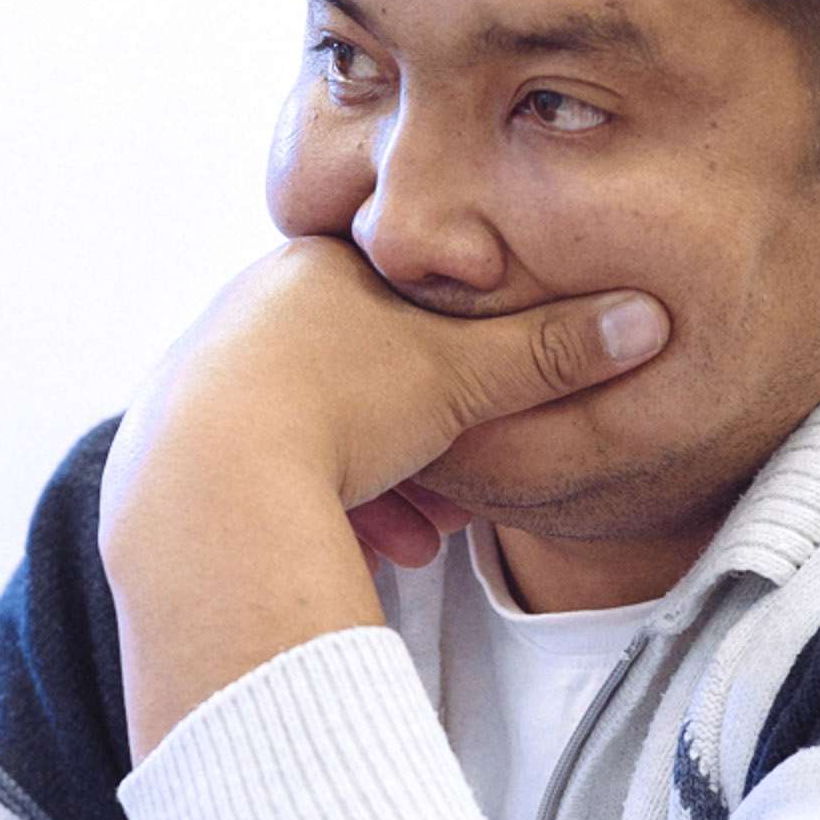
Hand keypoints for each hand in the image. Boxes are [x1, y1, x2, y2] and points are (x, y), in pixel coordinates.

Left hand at [99, 239, 669, 753]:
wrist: (210, 486)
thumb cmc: (340, 408)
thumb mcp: (466, 377)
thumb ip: (554, 351)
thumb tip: (646, 320)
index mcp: (313, 266)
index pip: (406, 298)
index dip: (461, 359)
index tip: (488, 409)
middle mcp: (247, 310)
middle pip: (363, 373)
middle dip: (425, 440)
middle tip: (463, 493)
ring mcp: (202, 381)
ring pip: (319, 432)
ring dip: (383, 485)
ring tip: (421, 537)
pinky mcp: (174, 451)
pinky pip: (268, 476)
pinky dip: (326, 512)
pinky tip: (366, 552)